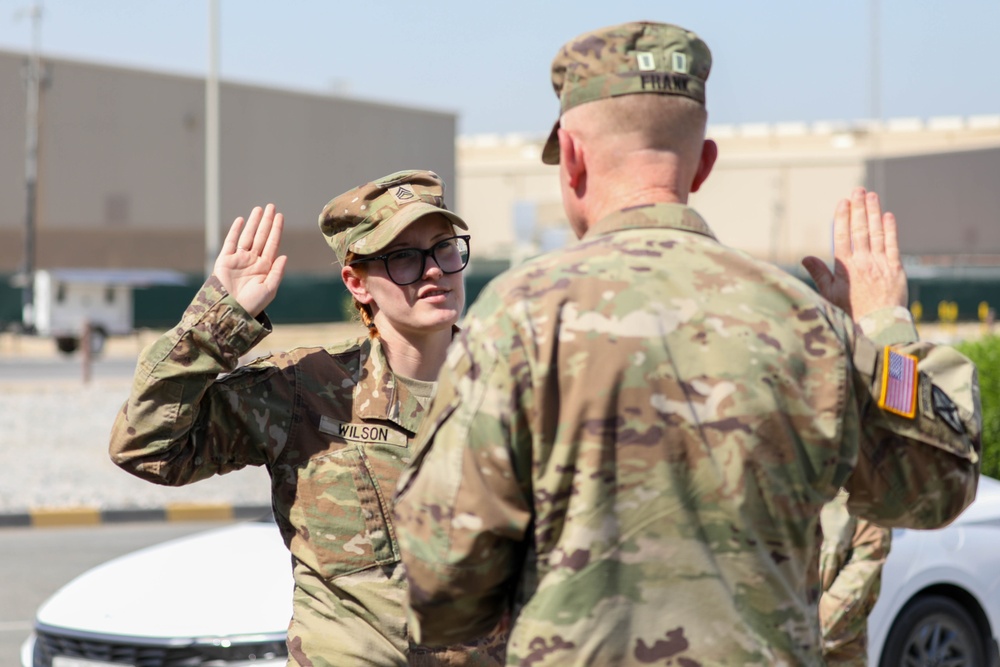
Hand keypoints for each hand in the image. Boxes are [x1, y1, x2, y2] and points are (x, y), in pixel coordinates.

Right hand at [214, 204, 287, 316]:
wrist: (230, 311)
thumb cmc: (252, 304)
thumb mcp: (269, 289)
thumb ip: (277, 272)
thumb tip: (284, 255)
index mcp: (265, 268)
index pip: (272, 244)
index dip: (276, 230)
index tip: (280, 216)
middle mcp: (253, 261)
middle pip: (261, 237)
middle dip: (266, 222)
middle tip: (271, 206)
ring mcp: (239, 260)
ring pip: (248, 236)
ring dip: (253, 223)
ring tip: (259, 209)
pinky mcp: (225, 260)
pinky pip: (231, 242)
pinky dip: (235, 231)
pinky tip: (242, 220)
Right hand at [801, 188, 907, 320]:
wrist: (878, 327)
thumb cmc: (851, 313)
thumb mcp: (829, 295)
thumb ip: (819, 274)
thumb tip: (806, 257)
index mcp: (845, 267)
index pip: (842, 236)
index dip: (843, 217)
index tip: (843, 202)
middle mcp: (863, 262)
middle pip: (860, 229)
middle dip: (859, 207)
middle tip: (858, 190)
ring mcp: (881, 264)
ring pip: (876, 232)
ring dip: (874, 212)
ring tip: (872, 196)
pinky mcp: (895, 269)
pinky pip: (892, 244)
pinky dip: (890, 229)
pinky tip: (887, 216)